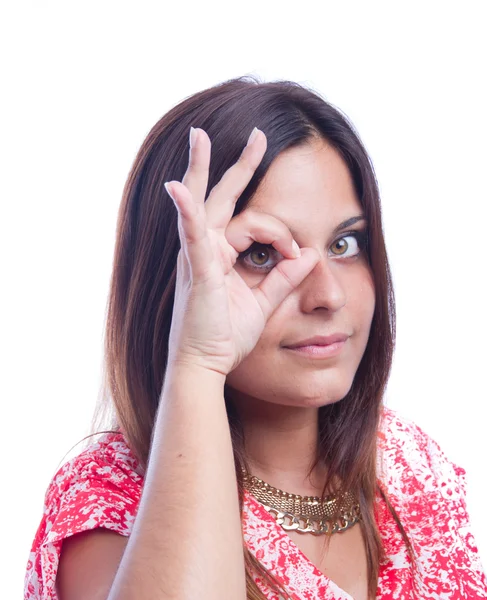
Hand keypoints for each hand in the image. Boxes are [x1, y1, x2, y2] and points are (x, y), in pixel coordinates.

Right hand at [165, 127, 318, 376]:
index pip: (251, 223)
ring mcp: (198, 257)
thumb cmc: (225, 338)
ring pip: (201, 204)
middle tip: (253, 135)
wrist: (204, 366)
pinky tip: (177, 188)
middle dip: (236, 165)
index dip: (280, 231)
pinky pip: (191, 236)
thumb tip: (309, 255)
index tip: (297, 251)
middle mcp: (206, 250)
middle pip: (220, 197)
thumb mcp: (263, 303)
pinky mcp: (197, 271)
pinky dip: (186, 211)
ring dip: (201, 168)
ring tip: (198, 136)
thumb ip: (284, 279)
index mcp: (220, 257)